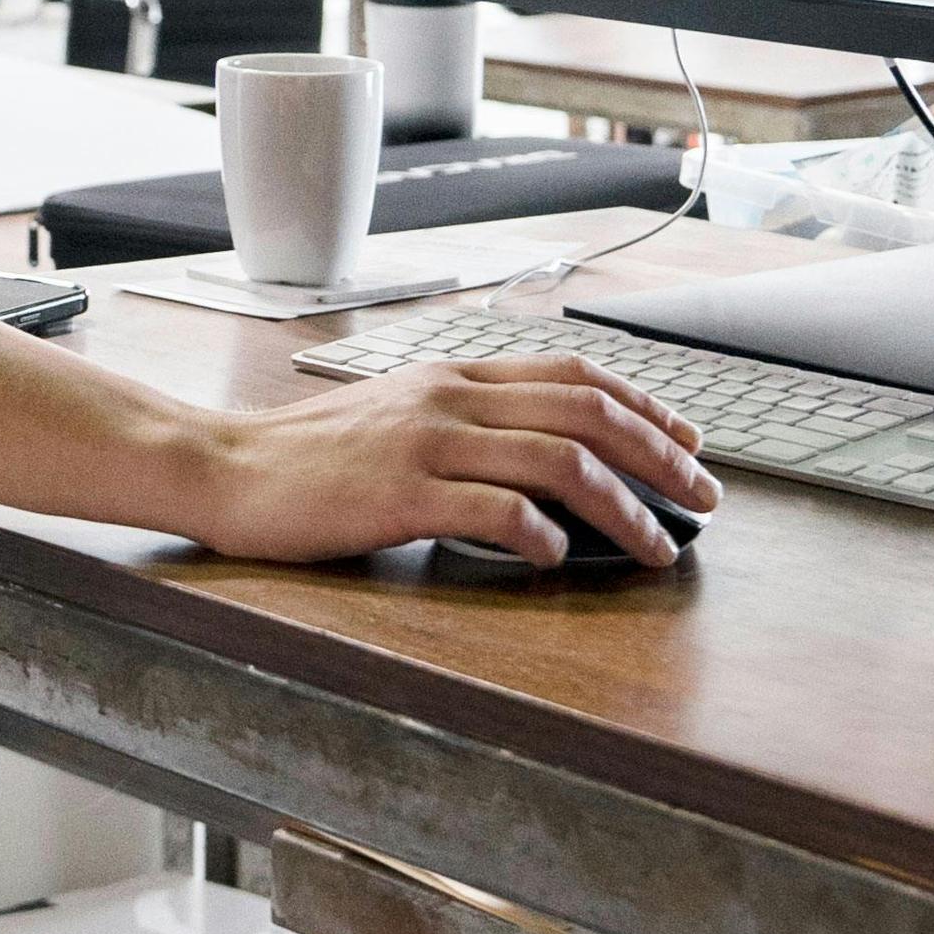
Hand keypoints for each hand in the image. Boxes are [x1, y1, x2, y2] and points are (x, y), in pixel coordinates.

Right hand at [190, 352, 718, 570]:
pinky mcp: (400, 494)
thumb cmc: (310, 453)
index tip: (690, 442)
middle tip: (704, 498)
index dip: (646, 406)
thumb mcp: (396, 411)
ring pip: (557, 462)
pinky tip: (558, 559)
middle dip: (660, 456)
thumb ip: (464, 418)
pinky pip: (494, 511)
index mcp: (453, 374)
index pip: (575, 374)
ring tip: (658, 545)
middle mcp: (450, 397)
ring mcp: (426, 443)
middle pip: (585, 412)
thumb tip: (545, 453)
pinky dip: (541, 534)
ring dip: (624, 507)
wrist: (228, 467)